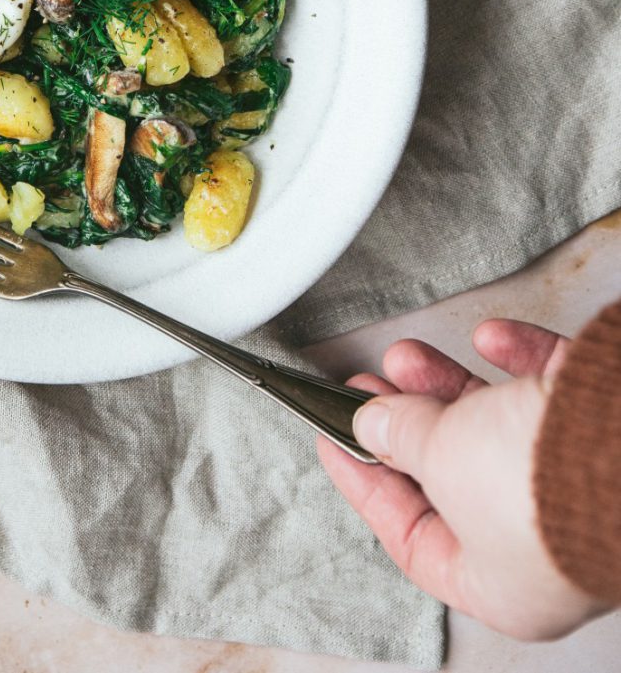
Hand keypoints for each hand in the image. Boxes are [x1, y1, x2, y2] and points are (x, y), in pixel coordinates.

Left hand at [319, 320, 606, 640]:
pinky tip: (491, 338)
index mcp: (504, 588)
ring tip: (406, 356)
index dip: (366, 485)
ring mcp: (579, 487)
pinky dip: (518, 360)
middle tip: (369, 387)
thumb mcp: (440, 458)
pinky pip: (552, 391)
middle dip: (407, 424)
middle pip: (457, 480)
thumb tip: (375, 424)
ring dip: (448, 386)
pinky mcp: (604, 428)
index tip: (332, 441)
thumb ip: (401, 436)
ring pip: (500, 432)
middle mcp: (546, 547)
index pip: (414, 541)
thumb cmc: (545, 484)